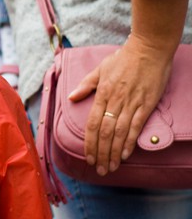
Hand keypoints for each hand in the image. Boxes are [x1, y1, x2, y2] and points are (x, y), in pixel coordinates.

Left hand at [68, 36, 172, 175]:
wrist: (148, 49)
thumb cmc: (123, 59)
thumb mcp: (100, 69)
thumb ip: (86, 85)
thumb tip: (71, 98)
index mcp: (102, 94)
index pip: (92, 124)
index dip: (89, 143)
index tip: (87, 157)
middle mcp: (115, 101)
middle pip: (105, 133)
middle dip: (100, 153)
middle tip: (99, 169)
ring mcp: (132, 104)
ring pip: (119, 133)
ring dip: (114, 152)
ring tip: (110, 167)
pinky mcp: (147, 104)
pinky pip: (137, 127)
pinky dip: (130, 142)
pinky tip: (126, 154)